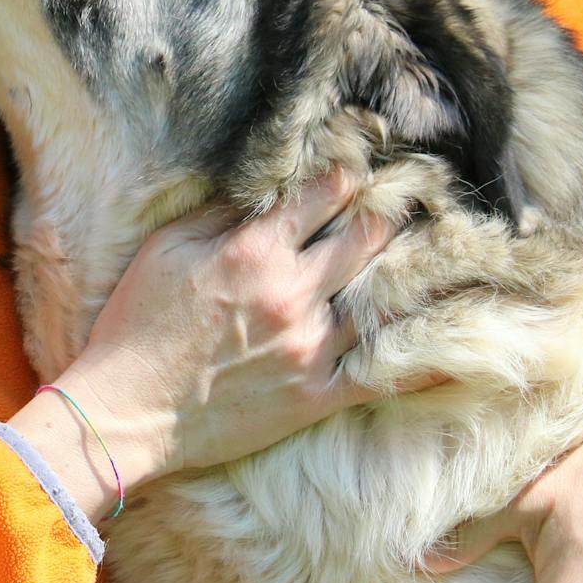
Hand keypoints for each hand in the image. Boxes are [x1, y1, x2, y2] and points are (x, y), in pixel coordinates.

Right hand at [6, 174, 397, 519]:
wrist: (126, 412)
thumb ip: (218, 214)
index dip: (349, 176)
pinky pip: (383, 377)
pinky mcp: (315, 395)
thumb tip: (261, 188)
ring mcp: (310, 347)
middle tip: (407, 204)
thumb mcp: (165, 250)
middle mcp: (292, 293)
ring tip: (433, 260)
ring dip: (407, 276)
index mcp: (255, 250)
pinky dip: (421, 363)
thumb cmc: (134, 325)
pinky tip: (456, 349)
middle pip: (367, 238)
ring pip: (382, 299)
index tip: (363, 170)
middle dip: (388, 215)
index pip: (325, 195)